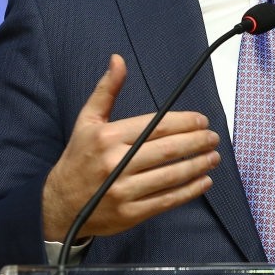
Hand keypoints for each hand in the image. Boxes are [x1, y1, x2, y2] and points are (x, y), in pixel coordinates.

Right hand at [41, 54, 220, 241]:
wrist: (60, 205)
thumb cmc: (79, 157)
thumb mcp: (87, 121)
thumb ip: (106, 90)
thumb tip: (118, 59)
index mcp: (108, 137)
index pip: (155, 126)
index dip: (184, 123)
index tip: (202, 120)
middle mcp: (116, 164)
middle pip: (167, 150)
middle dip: (196, 142)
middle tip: (214, 137)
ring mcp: (123, 191)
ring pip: (170, 176)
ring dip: (197, 165)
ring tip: (214, 157)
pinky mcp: (129, 214)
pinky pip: (166, 201)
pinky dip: (189, 191)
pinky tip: (203, 182)